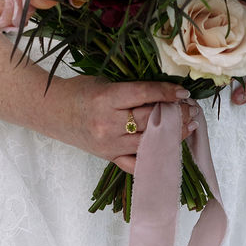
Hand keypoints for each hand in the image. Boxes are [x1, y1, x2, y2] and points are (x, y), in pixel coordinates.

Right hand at [48, 76, 198, 174]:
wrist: (53, 112)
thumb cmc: (80, 91)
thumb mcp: (105, 82)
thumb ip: (131, 89)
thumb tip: (165, 92)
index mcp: (106, 98)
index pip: (143, 95)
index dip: (166, 93)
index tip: (184, 92)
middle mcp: (108, 123)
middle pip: (149, 120)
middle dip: (175, 115)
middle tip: (192, 110)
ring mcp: (109, 144)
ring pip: (148, 142)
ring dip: (172, 135)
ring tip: (189, 126)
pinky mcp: (109, 157)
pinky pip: (136, 162)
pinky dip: (155, 157)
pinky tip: (172, 149)